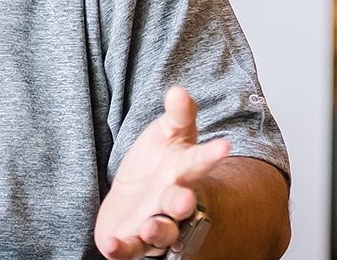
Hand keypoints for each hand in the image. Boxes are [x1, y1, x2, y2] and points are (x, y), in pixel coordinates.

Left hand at [95, 87, 229, 259]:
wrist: (138, 196)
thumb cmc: (158, 165)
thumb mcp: (168, 134)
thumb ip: (177, 115)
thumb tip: (178, 91)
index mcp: (184, 171)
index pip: (199, 161)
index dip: (211, 154)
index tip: (224, 146)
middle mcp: (172, 202)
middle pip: (181, 204)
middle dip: (181, 202)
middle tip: (183, 199)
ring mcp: (154, 223)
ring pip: (161, 232)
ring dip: (157, 231)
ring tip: (150, 227)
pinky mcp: (132, 240)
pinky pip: (129, 249)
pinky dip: (122, 249)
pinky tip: (112, 244)